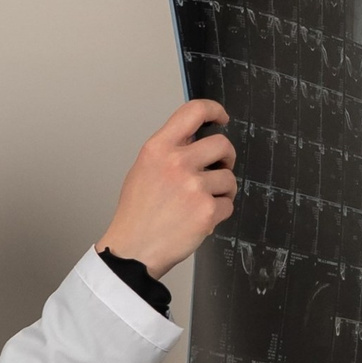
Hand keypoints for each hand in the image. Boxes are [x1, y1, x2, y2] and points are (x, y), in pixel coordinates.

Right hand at [101, 100, 237, 276]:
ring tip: (201, 203)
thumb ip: (169, 151)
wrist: (132, 252)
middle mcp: (176, 163)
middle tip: (219, 168)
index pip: (194, 111)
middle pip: (222, 144)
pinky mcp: (206, 210)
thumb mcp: (143, 170)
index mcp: (158, 149)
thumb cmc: (137, 215)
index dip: (214, 110)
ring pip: (228, 178)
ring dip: (222, 191)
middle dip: (226, 157)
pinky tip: (199, 220)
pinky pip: (228, 204)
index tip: (221, 118)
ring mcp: (193, 187)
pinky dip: (218, 213)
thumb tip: (196, 139)